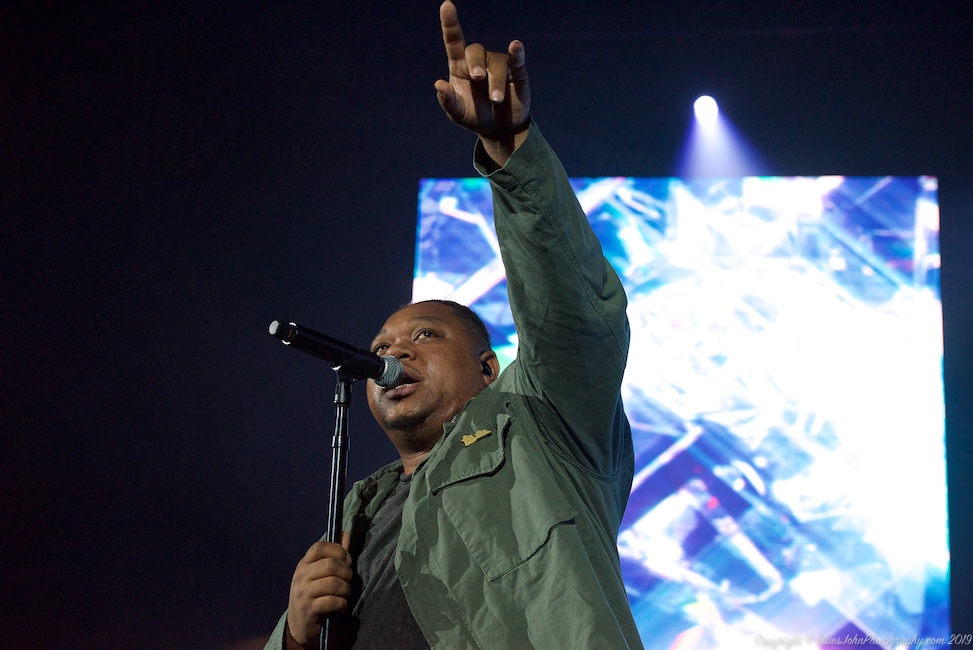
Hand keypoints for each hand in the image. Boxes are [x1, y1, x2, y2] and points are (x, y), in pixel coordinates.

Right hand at [286, 537, 352, 647]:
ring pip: (334, 583)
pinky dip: (342, 605)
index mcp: (304, 564)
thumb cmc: (313, 595)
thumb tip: (345, 533)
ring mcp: (304, 593)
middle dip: (346, 572)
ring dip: (346, 590)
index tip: (346, 561)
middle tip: (347, 580)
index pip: (319, 547)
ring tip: (344, 595)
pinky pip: (333, 602)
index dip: (338, 551)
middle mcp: (301, 576)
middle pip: (330, 564)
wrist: (299, 625)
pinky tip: (339, 607)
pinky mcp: (309, 609)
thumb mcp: (319, 574)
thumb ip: (333, 554)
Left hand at [434, 0, 530, 163]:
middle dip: (476, 64)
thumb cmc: (475, 117)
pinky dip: (517, 52)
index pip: (453, 40)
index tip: (446, 5)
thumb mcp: (458, 113)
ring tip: (496, 100)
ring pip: (496, 62)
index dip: (450, 23)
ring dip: (496, 81)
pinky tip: (515, 46)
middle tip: (478, 79)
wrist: (500, 129)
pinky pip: (517, 57)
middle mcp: (479, 61)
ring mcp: (498, 64)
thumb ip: (448, 100)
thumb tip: (438, 84)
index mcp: (459, 66)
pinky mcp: (517, 71)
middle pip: (475, 50)